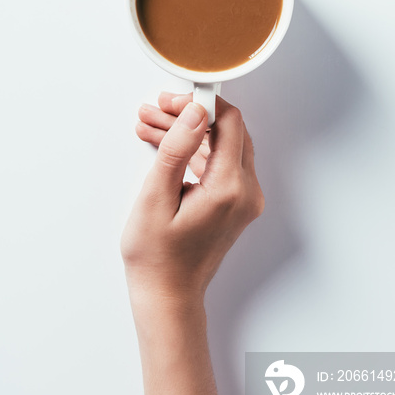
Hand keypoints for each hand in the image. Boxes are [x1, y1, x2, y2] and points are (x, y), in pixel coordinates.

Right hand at [121, 92, 263, 306]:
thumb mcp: (156, 198)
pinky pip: (218, 166)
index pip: (229, 123)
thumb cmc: (157, 257)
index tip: (174, 99)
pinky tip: (163, 146)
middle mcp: (245, 192)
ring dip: (187, 133)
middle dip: (189, 116)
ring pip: (220, 147)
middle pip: (226, 132)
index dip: (201, 103)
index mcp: (229, 188)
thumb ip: (177, 149)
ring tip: (150, 126)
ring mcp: (243, 200)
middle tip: (156, 110)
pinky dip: (193, 153)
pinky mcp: (234, 204)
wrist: (168, 295)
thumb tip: (196, 112)